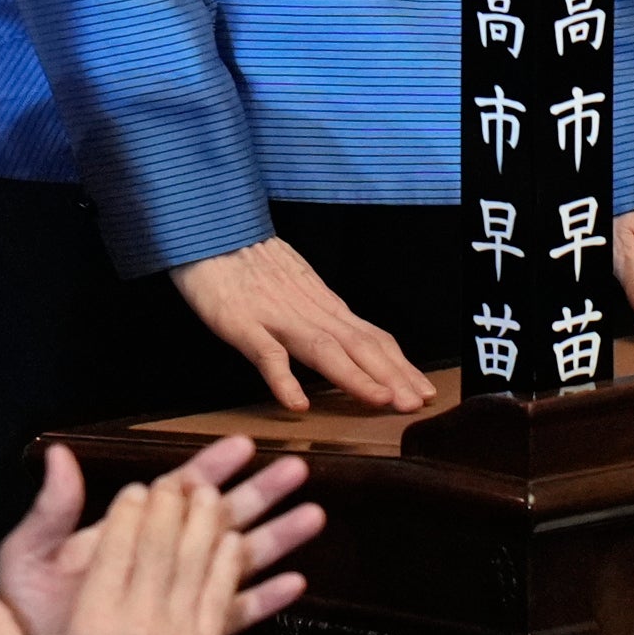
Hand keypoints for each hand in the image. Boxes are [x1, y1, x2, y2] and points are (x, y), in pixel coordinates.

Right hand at [169, 238, 426, 415]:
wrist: (210, 231)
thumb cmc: (250, 261)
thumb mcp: (297, 285)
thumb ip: (320, 314)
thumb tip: (350, 340)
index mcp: (323, 305)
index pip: (372, 337)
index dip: (400, 365)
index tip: (423, 389)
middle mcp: (310, 311)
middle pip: (359, 345)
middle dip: (392, 376)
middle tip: (417, 403)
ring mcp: (277, 317)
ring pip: (324, 350)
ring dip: (355, 377)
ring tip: (380, 401)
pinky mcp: (242, 323)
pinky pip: (266, 354)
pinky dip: (284, 379)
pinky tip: (297, 403)